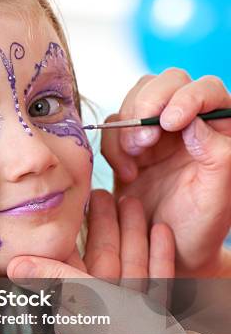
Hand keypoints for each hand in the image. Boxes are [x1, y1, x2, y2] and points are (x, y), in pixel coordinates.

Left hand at [7, 190, 230, 333]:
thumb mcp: (85, 303)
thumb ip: (51, 278)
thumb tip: (10, 265)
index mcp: (72, 313)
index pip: (65, 264)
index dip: (67, 232)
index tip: (68, 203)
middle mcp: (97, 314)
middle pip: (99, 259)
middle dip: (103, 226)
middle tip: (103, 191)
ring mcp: (128, 317)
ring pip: (128, 265)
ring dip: (131, 234)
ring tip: (133, 200)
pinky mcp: (155, 319)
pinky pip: (153, 279)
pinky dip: (156, 255)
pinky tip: (160, 228)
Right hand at [101, 70, 230, 275]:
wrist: (166, 251)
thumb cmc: (200, 227)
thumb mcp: (218, 196)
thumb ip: (217, 154)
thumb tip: (194, 122)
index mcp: (220, 128)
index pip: (207, 90)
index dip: (187, 97)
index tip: (171, 122)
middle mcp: (190, 122)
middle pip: (168, 82)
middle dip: (149, 104)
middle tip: (144, 141)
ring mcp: (159, 132)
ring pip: (137, 97)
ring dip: (128, 126)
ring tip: (134, 160)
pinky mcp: (132, 144)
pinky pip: (114, 126)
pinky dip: (113, 145)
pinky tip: (127, 174)